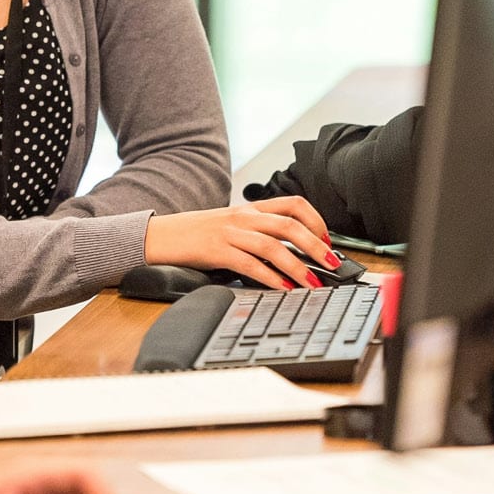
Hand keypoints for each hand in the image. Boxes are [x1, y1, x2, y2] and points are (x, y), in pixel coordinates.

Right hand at [143, 195, 334, 289]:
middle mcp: (244, 217)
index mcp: (251, 208)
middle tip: (332, 265)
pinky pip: (250, 264)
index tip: (328, 240)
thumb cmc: (198, 234)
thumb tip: (292, 251)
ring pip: (274, 246)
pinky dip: (271, 278)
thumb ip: (259, 231)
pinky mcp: (217, 251)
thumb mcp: (232, 224)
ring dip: (299, 267)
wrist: (161, 235)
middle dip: (316, 247)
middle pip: (290, 225)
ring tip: (313, 283)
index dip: (316, 220)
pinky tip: (283, 289)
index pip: (294, 204)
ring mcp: (230, 233)